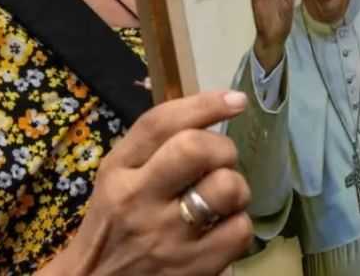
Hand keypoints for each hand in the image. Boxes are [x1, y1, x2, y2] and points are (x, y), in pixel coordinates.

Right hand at [43, 92, 253, 275]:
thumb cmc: (118, 221)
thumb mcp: (122, 175)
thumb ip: (160, 141)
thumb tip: (225, 103)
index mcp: (119, 170)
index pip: (160, 123)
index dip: (206, 104)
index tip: (236, 101)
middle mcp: (137, 200)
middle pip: (196, 149)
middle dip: (223, 148)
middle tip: (220, 163)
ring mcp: (165, 238)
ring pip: (227, 187)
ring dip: (237, 188)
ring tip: (223, 199)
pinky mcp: (192, 268)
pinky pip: (240, 229)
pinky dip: (239, 225)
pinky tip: (221, 229)